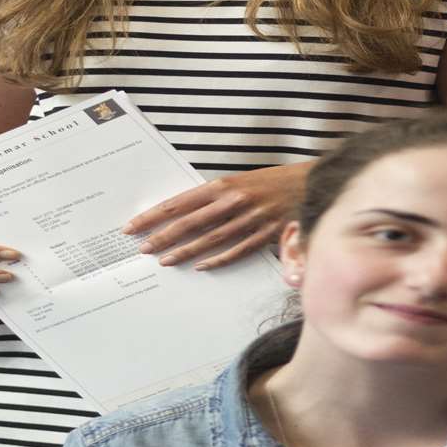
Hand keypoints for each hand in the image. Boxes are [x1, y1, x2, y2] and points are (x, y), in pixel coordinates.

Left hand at [124, 162, 311, 269]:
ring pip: (210, 240)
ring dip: (185, 251)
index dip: (154, 216)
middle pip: (190, 223)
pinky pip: (237, 250)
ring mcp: (251, 219)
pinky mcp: (266, 234)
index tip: (134, 226)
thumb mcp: (241, 180)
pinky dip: (218, 259)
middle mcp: (234, 201)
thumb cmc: (273, 181)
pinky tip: (200, 266)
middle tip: (143, 248)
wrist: (312, 182)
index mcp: (224, 184)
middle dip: (163, 236)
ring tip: (164, 260)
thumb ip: (215, 195)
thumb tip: (185, 212)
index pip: (180, 203)